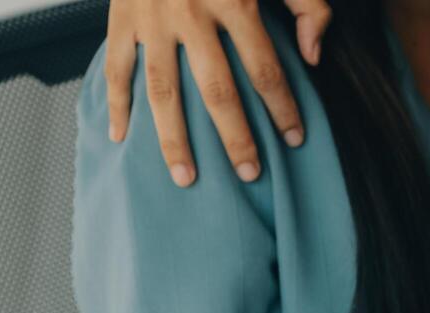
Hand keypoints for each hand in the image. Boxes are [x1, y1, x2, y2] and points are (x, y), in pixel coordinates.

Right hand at [104, 0, 332, 185]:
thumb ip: (307, 6)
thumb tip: (313, 57)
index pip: (264, 67)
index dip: (282, 107)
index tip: (296, 138)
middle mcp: (190, 12)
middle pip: (216, 90)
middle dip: (235, 137)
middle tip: (250, 174)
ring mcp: (152, 18)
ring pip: (161, 90)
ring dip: (173, 139)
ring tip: (186, 179)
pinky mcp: (121, 17)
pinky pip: (116, 68)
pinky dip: (116, 104)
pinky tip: (120, 138)